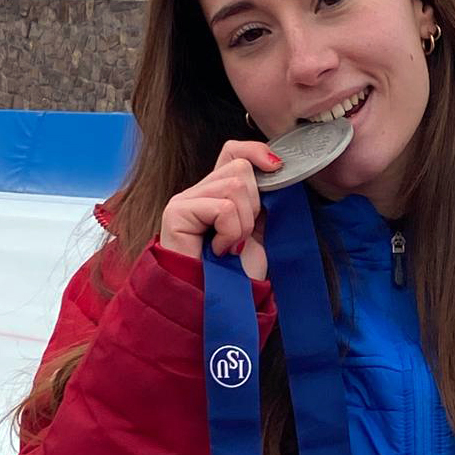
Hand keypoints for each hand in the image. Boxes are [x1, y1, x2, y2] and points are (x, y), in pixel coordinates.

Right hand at [159, 141, 281, 279]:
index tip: (277, 167)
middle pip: (240, 167)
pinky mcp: (176, 212)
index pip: (233, 150)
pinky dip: (231, 233)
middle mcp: (199, 192)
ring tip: (231, 247)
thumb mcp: (260, 230)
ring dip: (244, 223)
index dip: (256, 151)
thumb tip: (277, 168)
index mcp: (218, 193)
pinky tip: (220, 251)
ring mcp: (185, 200)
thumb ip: (262, 200)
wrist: (220, 304)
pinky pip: (222, 207)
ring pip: (235, 185)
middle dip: (254, 205)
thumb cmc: (238, 274)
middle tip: (243, 237)